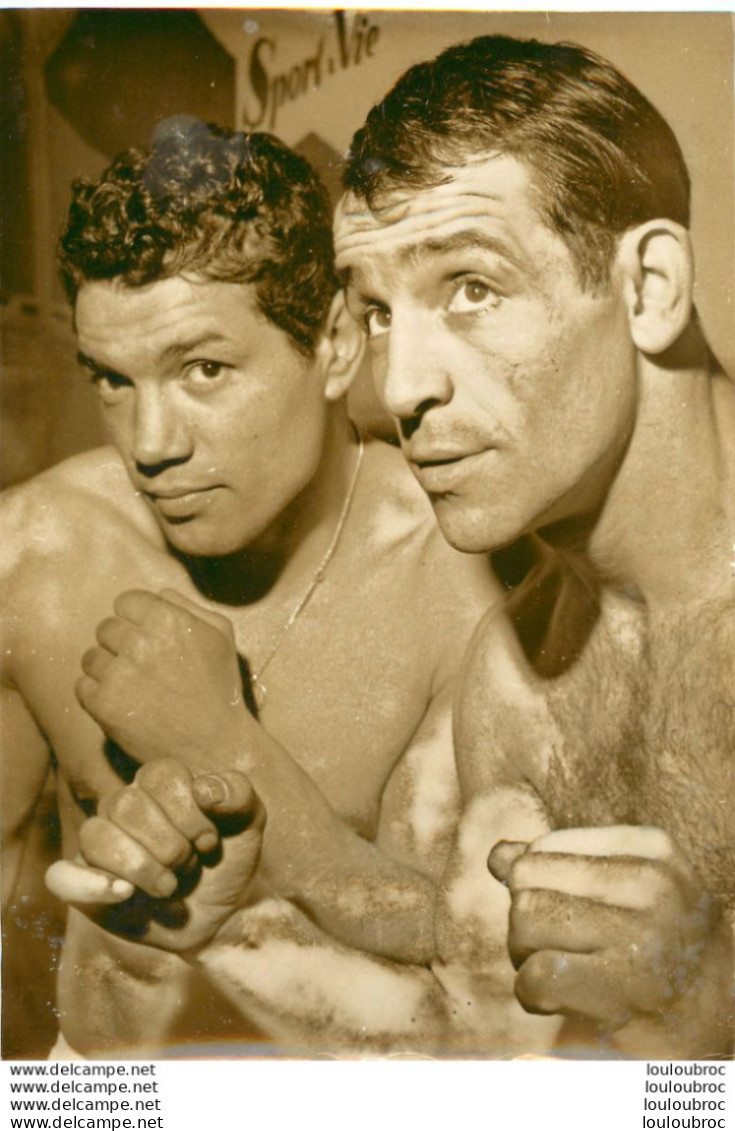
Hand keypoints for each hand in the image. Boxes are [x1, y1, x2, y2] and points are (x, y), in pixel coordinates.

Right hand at [46, 758, 264, 952]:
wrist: (220, 914)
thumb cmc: (229, 858)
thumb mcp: (249, 823)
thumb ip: (237, 794)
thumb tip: (203, 789)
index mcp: (159, 783)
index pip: (158, 775)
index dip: (187, 811)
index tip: (209, 841)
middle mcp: (123, 806)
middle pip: (125, 804)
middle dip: (169, 844)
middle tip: (189, 866)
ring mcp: (100, 843)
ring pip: (94, 834)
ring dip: (141, 866)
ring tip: (169, 888)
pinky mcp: (85, 884)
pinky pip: (61, 876)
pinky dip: (88, 885)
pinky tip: (124, 894)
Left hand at [75, 589, 249, 773]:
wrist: (215, 745)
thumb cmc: (219, 688)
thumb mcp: (221, 636)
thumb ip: (188, 606)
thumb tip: (157, 594)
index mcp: (168, 619)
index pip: (125, 601)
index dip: (135, 619)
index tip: (146, 637)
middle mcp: (141, 643)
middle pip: (105, 627)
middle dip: (120, 644)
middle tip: (142, 667)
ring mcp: (120, 675)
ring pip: (90, 656)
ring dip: (107, 669)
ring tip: (133, 687)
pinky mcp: (104, 705)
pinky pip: (82, 685)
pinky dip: (97, 694)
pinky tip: (123, 703)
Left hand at [488, 826, 733, 1053]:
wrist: (726, 1020)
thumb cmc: (661, 951)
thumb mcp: (624, 892)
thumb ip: (558, 868)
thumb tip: (497, 855)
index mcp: (652, 850)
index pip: (543, 850)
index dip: (538, 890)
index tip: (576, 921)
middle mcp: (653, 885)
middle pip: (527, 880)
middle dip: (525, 921)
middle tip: (562, 952)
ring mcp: (644, 935)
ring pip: (525, 921)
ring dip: (525, 956)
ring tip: (564, 974)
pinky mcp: (628, 989)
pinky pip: (536, 975)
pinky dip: (532, 993)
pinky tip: (562, 1001)